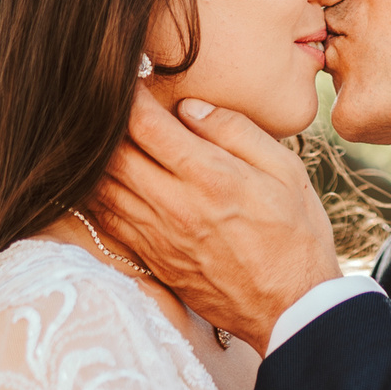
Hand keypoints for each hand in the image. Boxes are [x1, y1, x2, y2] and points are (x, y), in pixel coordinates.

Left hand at [97, 85, 342, 352]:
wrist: (292, 309)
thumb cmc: (296, 236)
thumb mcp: (286, 172)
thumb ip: (237, 133)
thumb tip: (190, 107)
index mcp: (210, 177)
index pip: (147, 125)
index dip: (130, 96)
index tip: (130, 80)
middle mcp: (175, 206)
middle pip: (113, 154)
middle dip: (105, 123)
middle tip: (107, 103)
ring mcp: (158, 237)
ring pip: (102, 188)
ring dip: (94, 158)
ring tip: (100, 135)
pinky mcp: (152, 260)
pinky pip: (107, 221)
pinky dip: (96, 194)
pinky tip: (100, 178)